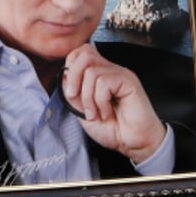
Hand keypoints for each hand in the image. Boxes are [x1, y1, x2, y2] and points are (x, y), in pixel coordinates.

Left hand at [62, 44, 165, 164]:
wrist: (132, 143)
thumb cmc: (112, 129)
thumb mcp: (82, 110)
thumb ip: (73, 92)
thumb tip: (63, 75)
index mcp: (99, 73)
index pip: (80, 53)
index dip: (69, 68)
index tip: (70, 92)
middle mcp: (110, 70)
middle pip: (84, 54)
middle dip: (73, 78)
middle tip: (74, 98)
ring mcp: (120, 74)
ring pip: (91, 73)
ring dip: (87, 98)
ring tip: (96, 113)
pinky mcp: (129, 81)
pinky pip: (104, 83)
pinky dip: (100, 102)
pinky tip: (107, 112)